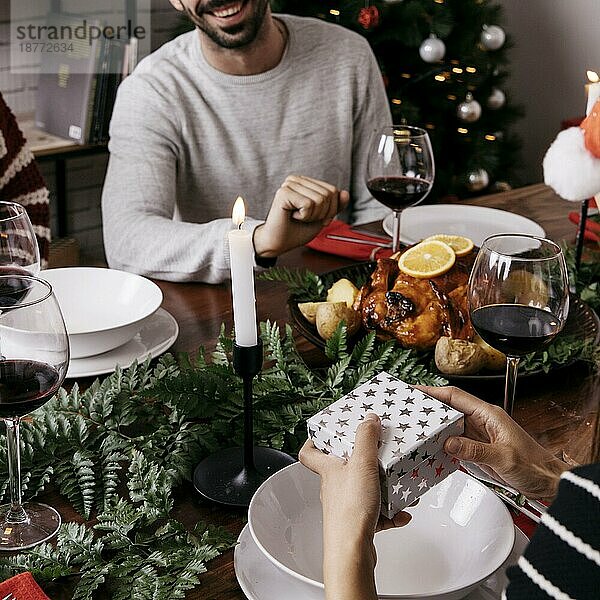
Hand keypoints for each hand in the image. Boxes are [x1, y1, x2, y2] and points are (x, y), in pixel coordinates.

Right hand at [253, 175, 349, 256]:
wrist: (279, 243)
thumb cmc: (297, 230)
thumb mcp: (322, 217)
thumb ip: (334, 206)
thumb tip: (345, 193)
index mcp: (306, 183)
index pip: (333, 191)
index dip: (330, 210)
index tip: (315, 218)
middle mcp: (297, 180)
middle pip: (328, 194)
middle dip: (322, 213)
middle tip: (305, 218)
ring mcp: (290, 184)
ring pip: (320, 199)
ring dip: (312, 216)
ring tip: (298, 217)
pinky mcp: (284, 192)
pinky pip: (309, 204)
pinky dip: (304, 216)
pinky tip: (292, 216)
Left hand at [299, 413, 409, 599]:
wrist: (352, 552)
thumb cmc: (350, 510)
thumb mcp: (362, 465)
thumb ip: (365, 439)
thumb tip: (368, 419)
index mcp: (329, 470)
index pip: (310, 453)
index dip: (315, 441)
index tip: (329, 432)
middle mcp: (334, 487)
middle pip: (343, 469)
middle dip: (364, 462)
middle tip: (378, 455)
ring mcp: (346, 506)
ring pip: (364, 490)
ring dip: (384, 488)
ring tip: (399, 487)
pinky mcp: (358, 522)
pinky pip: (376, 512)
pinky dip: (391, 512)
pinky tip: (401, 512)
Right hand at [417, 386, 568, 500]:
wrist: (548, 482)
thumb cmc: (535, 466)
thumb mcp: (504, 458)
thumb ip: (475, 450)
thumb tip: (449, 443)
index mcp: (489, 414)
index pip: (456, 396)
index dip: (433, 392)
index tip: (415, 390)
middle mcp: (483, 421)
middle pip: (450, 409)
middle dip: (430, 408)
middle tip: (409, 410)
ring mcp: (480, 435)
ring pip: (451, 426)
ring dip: (435, 427)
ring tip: (416, 429)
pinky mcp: (478, 448)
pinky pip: (455, 442)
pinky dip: (443, 444)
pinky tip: (432, 449)